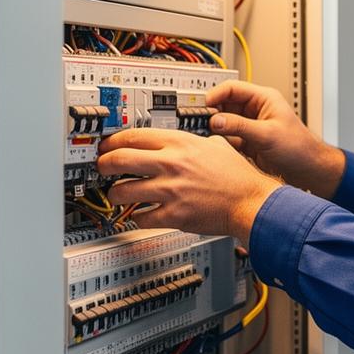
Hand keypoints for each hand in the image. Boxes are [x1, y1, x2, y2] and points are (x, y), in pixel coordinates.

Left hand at [98, 128, 284, 246]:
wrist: (251, 202)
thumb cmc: (238, 176)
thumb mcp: (215, 144)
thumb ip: (193, 141)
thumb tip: (181, 141)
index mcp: (180, 143)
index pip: (133, 135)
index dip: (113, 141)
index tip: (107, 145)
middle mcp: (170, 164)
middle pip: (119, 159)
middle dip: (103, 164)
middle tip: (102, 167)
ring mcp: (169, 190)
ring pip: (122, 191)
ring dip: (114, 194)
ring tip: (116, 195)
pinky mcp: (173, 215)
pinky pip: (140, 217)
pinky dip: (135, 217)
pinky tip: (139, 215)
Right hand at [204, 81, 346, 198]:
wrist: (308, 170)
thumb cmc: (300, 148)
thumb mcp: (267, 134)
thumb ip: (240, 126)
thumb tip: (216, 120)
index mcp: (263, 99)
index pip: (232, 88)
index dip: (215, 95)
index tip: (203, 105)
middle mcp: (254, 111)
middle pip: (224, 105)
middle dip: (211, 113)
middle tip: (197, 122)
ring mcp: (249, 127)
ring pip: (223, 123)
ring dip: (215, 129)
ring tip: (205, 136)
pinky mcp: (247, 144)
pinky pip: (227, 139)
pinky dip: (220, 143)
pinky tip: (215, 148)